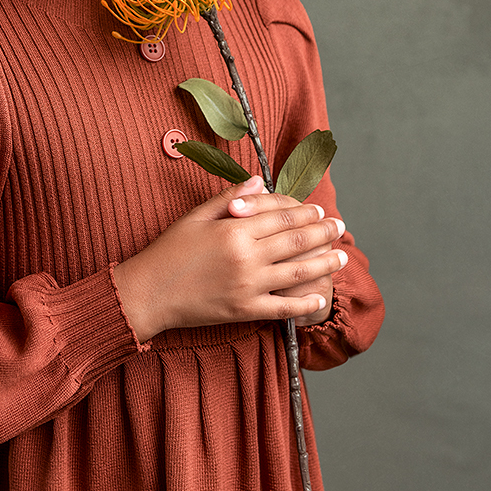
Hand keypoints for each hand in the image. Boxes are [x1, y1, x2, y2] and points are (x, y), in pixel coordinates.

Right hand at [112, 175, 346, 341]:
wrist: (149, 292)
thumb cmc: (169, 251)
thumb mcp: (195, 216)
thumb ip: (231, 197)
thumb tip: (260, 180)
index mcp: (234, 230)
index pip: (281, 216)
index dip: (305, 213)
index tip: (319, 211)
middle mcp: (246, 257)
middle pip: (296, 241)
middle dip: (322, 234)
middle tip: (339, 227)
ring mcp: (248, 286)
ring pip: (297, 272)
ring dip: (323, 264)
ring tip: (341, 257)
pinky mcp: (244, 310)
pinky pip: (283, 308)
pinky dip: (304, 304)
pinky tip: (320, 297)